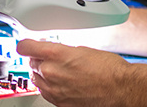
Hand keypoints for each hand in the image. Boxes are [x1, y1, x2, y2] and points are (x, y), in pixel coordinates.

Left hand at [17, 39, 133, 106]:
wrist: (122, 88)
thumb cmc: (108, 69)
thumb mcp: (81, 49)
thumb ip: (60, 50)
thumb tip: (52, 51)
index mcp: (55, 54)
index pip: (25, 47)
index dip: (26, 45)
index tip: (26, 45)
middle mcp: (50, 72)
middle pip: (31, 63)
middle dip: (40, 60)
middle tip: (53, 59)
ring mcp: (54, 89)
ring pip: (37, 78)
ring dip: (44, 74)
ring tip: (61, 72)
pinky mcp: (59, 102)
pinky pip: (46, 92)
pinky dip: (50, 87)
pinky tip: (63, 83)